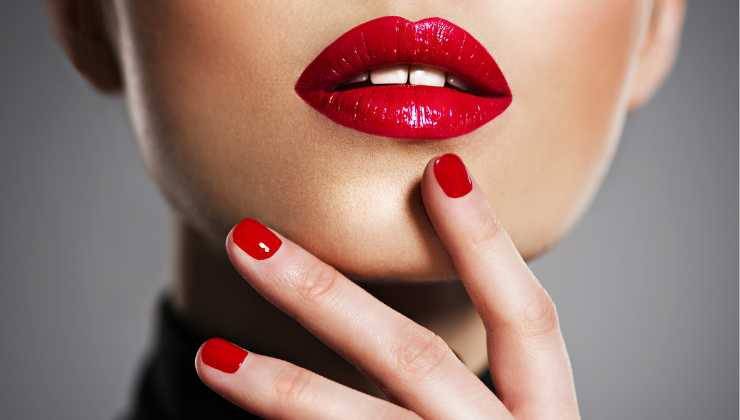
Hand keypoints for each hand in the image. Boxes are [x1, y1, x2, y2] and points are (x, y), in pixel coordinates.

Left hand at [194, 153, 579, 418]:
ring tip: (211, 358)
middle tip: (250, 239)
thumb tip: (397, 281)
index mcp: (545, 416)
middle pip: (416, 361)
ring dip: (282, 388)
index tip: (441, 171)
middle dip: (327, 296)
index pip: (527, 317)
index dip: (487, 244)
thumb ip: (470, 376)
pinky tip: (245, 400)